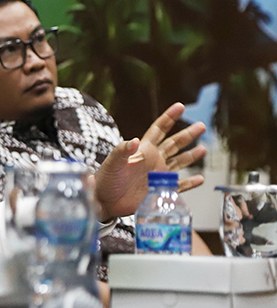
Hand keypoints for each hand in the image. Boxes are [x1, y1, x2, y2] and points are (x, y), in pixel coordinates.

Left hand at [94, 103, 205, 219]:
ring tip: (203, 149)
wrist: (104, 200)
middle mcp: (153, 160)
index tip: (180, 106)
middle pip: (174, 144)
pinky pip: (179, 186)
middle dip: (188, 134)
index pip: (159, 129)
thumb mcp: (112, 164)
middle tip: (202, 125)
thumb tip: (134, 140)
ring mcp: (158, 175)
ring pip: (179, 162)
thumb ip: (122, 151)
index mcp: (143, 150)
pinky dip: (190, 183)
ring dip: (191, 156)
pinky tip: (200, 179)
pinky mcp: (160, 191)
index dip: (169, 117)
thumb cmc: (105, 179)